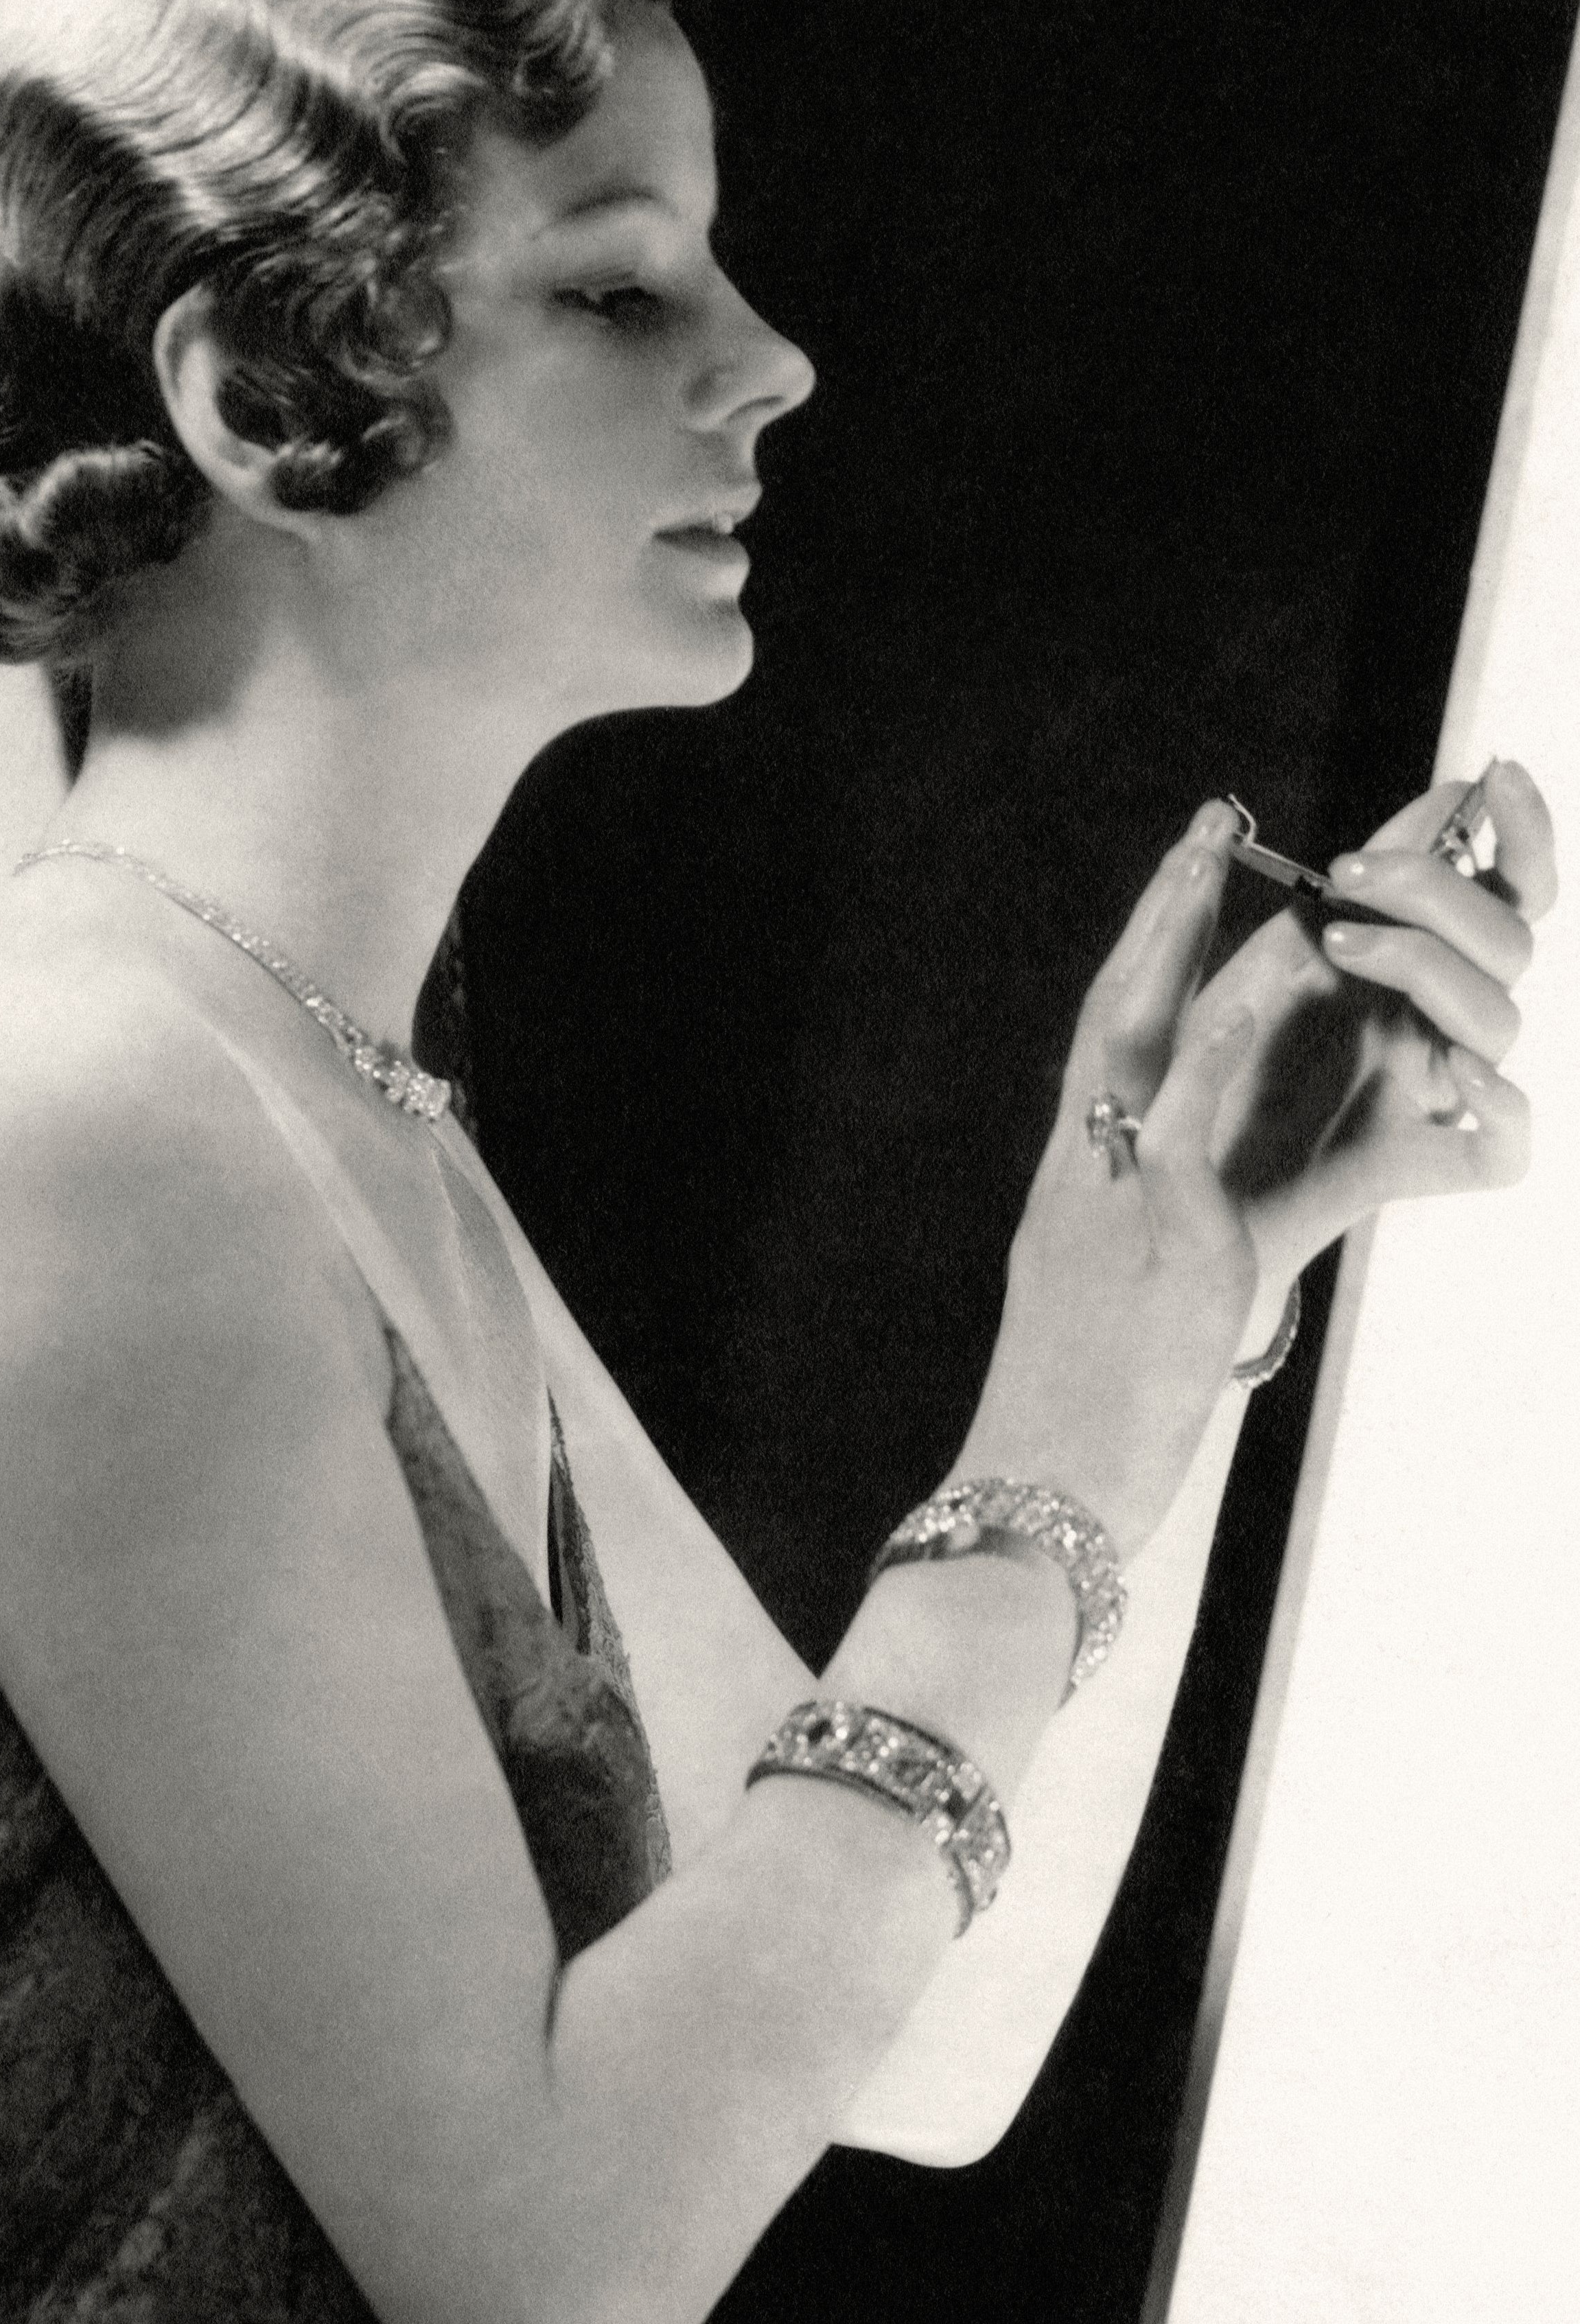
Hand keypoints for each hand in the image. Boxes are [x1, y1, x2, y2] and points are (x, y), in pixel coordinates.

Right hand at [954, 806, 1265, 1556]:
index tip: (1183, 877)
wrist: (1028, 1504)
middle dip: (1164, 912)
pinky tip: (1295, 1001)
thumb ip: (1158, 1259)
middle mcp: (1082, 1182)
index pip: (1098, 1047)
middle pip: (1113, 1016)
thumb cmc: (1066, 1436)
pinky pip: (1235, 1148)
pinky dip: (1263, 1068)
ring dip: (1204, 954)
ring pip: (1154, 1052)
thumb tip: (1211, 1239)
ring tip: (1250, 870)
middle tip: (1210, 819)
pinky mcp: (1185, 1257)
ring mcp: (1125, 1211)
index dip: (1141, 954)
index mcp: (1065, 1193)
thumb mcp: (1108, 1325)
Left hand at [1209, 760, 1550, 1276]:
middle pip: (1510, 939)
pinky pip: (1505, 1149)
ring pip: (1503, 1020)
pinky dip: (1502, 1107)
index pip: (1513, 888)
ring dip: (1430, 964)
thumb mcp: (1272, 956)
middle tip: (1343, 874)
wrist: (1179, 1181)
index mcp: (1426, 961)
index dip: (1525, 829)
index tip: (1492, 771)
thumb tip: (1436, 797)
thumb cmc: (1220, 1063)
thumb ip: (1354, 887)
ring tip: (1341, 946)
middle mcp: (1444, 1021)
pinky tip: (1454, 1073)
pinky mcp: (1424, 1165)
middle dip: (1434, 888)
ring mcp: (1439, 1092)